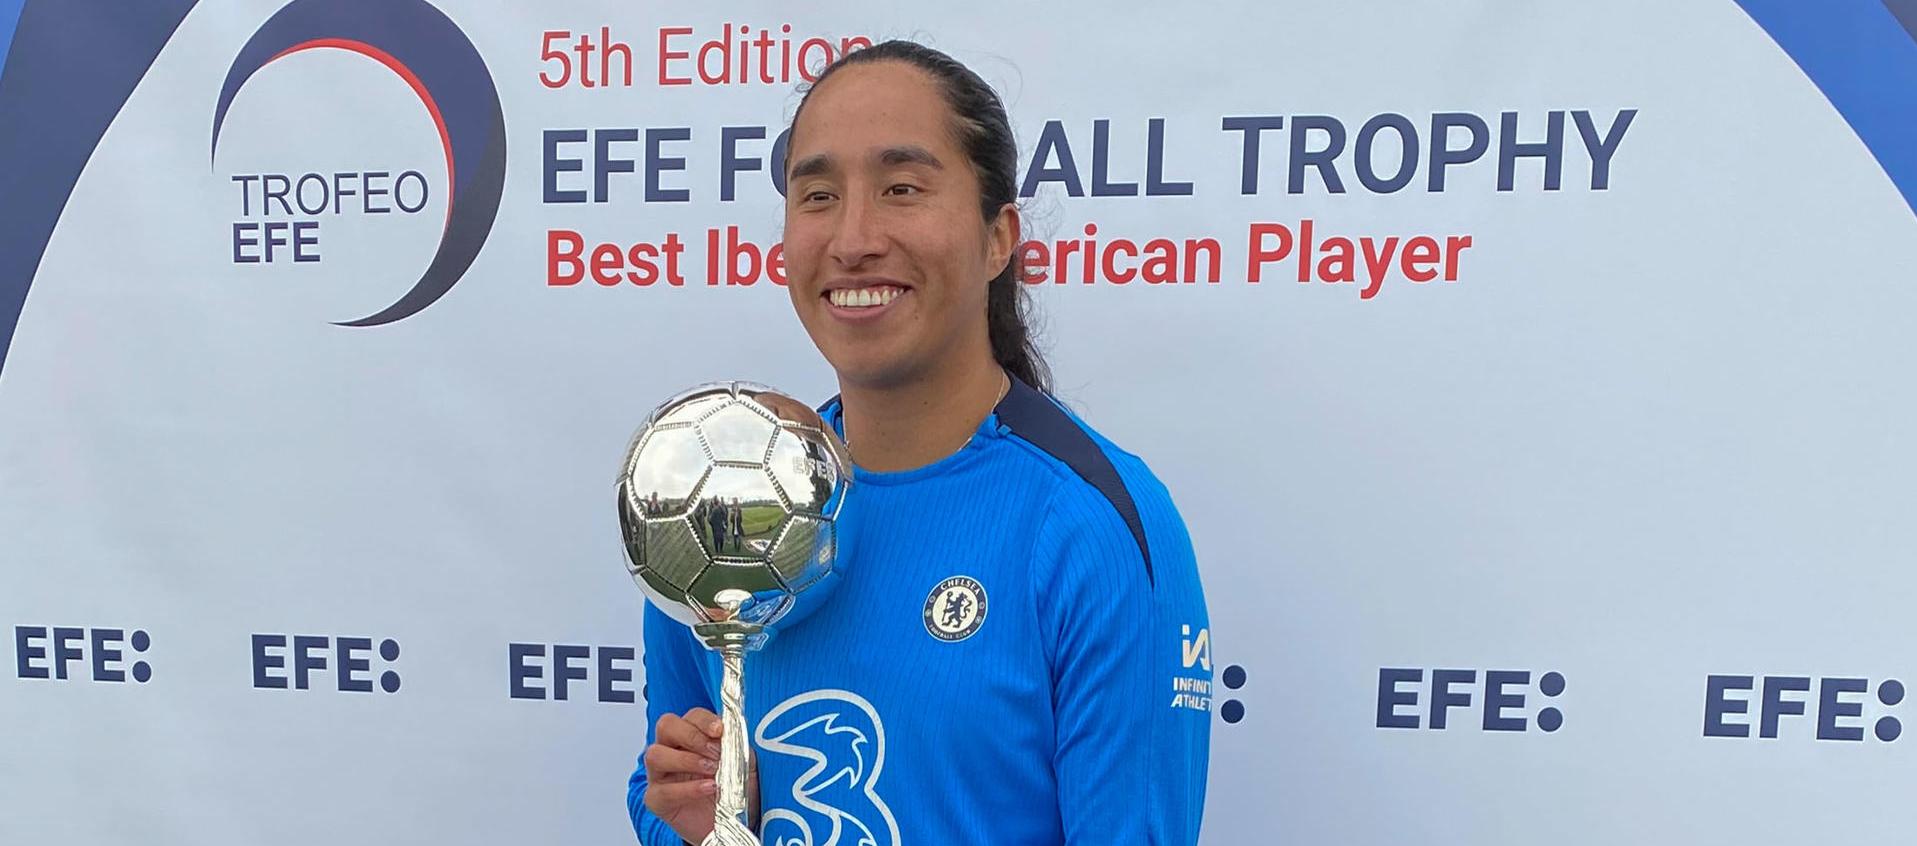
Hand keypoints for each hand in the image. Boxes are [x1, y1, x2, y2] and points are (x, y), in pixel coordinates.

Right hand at [644, 708, 757, 843]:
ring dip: (686, 760)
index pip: (690, 716)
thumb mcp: (744, 763)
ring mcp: (660, 774)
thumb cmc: (732, 790)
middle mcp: (671, 750)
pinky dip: (688, 788)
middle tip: (714, 752)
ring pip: (655, 755)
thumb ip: (738, 746)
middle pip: (666, 726)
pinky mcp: (656, 799)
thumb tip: (733, 733)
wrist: (730, 823)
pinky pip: (663, 790)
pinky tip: (708, 788)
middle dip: (692, 736)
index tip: (719, 730)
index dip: (704, 720)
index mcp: (691, 736)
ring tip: (711, 770)